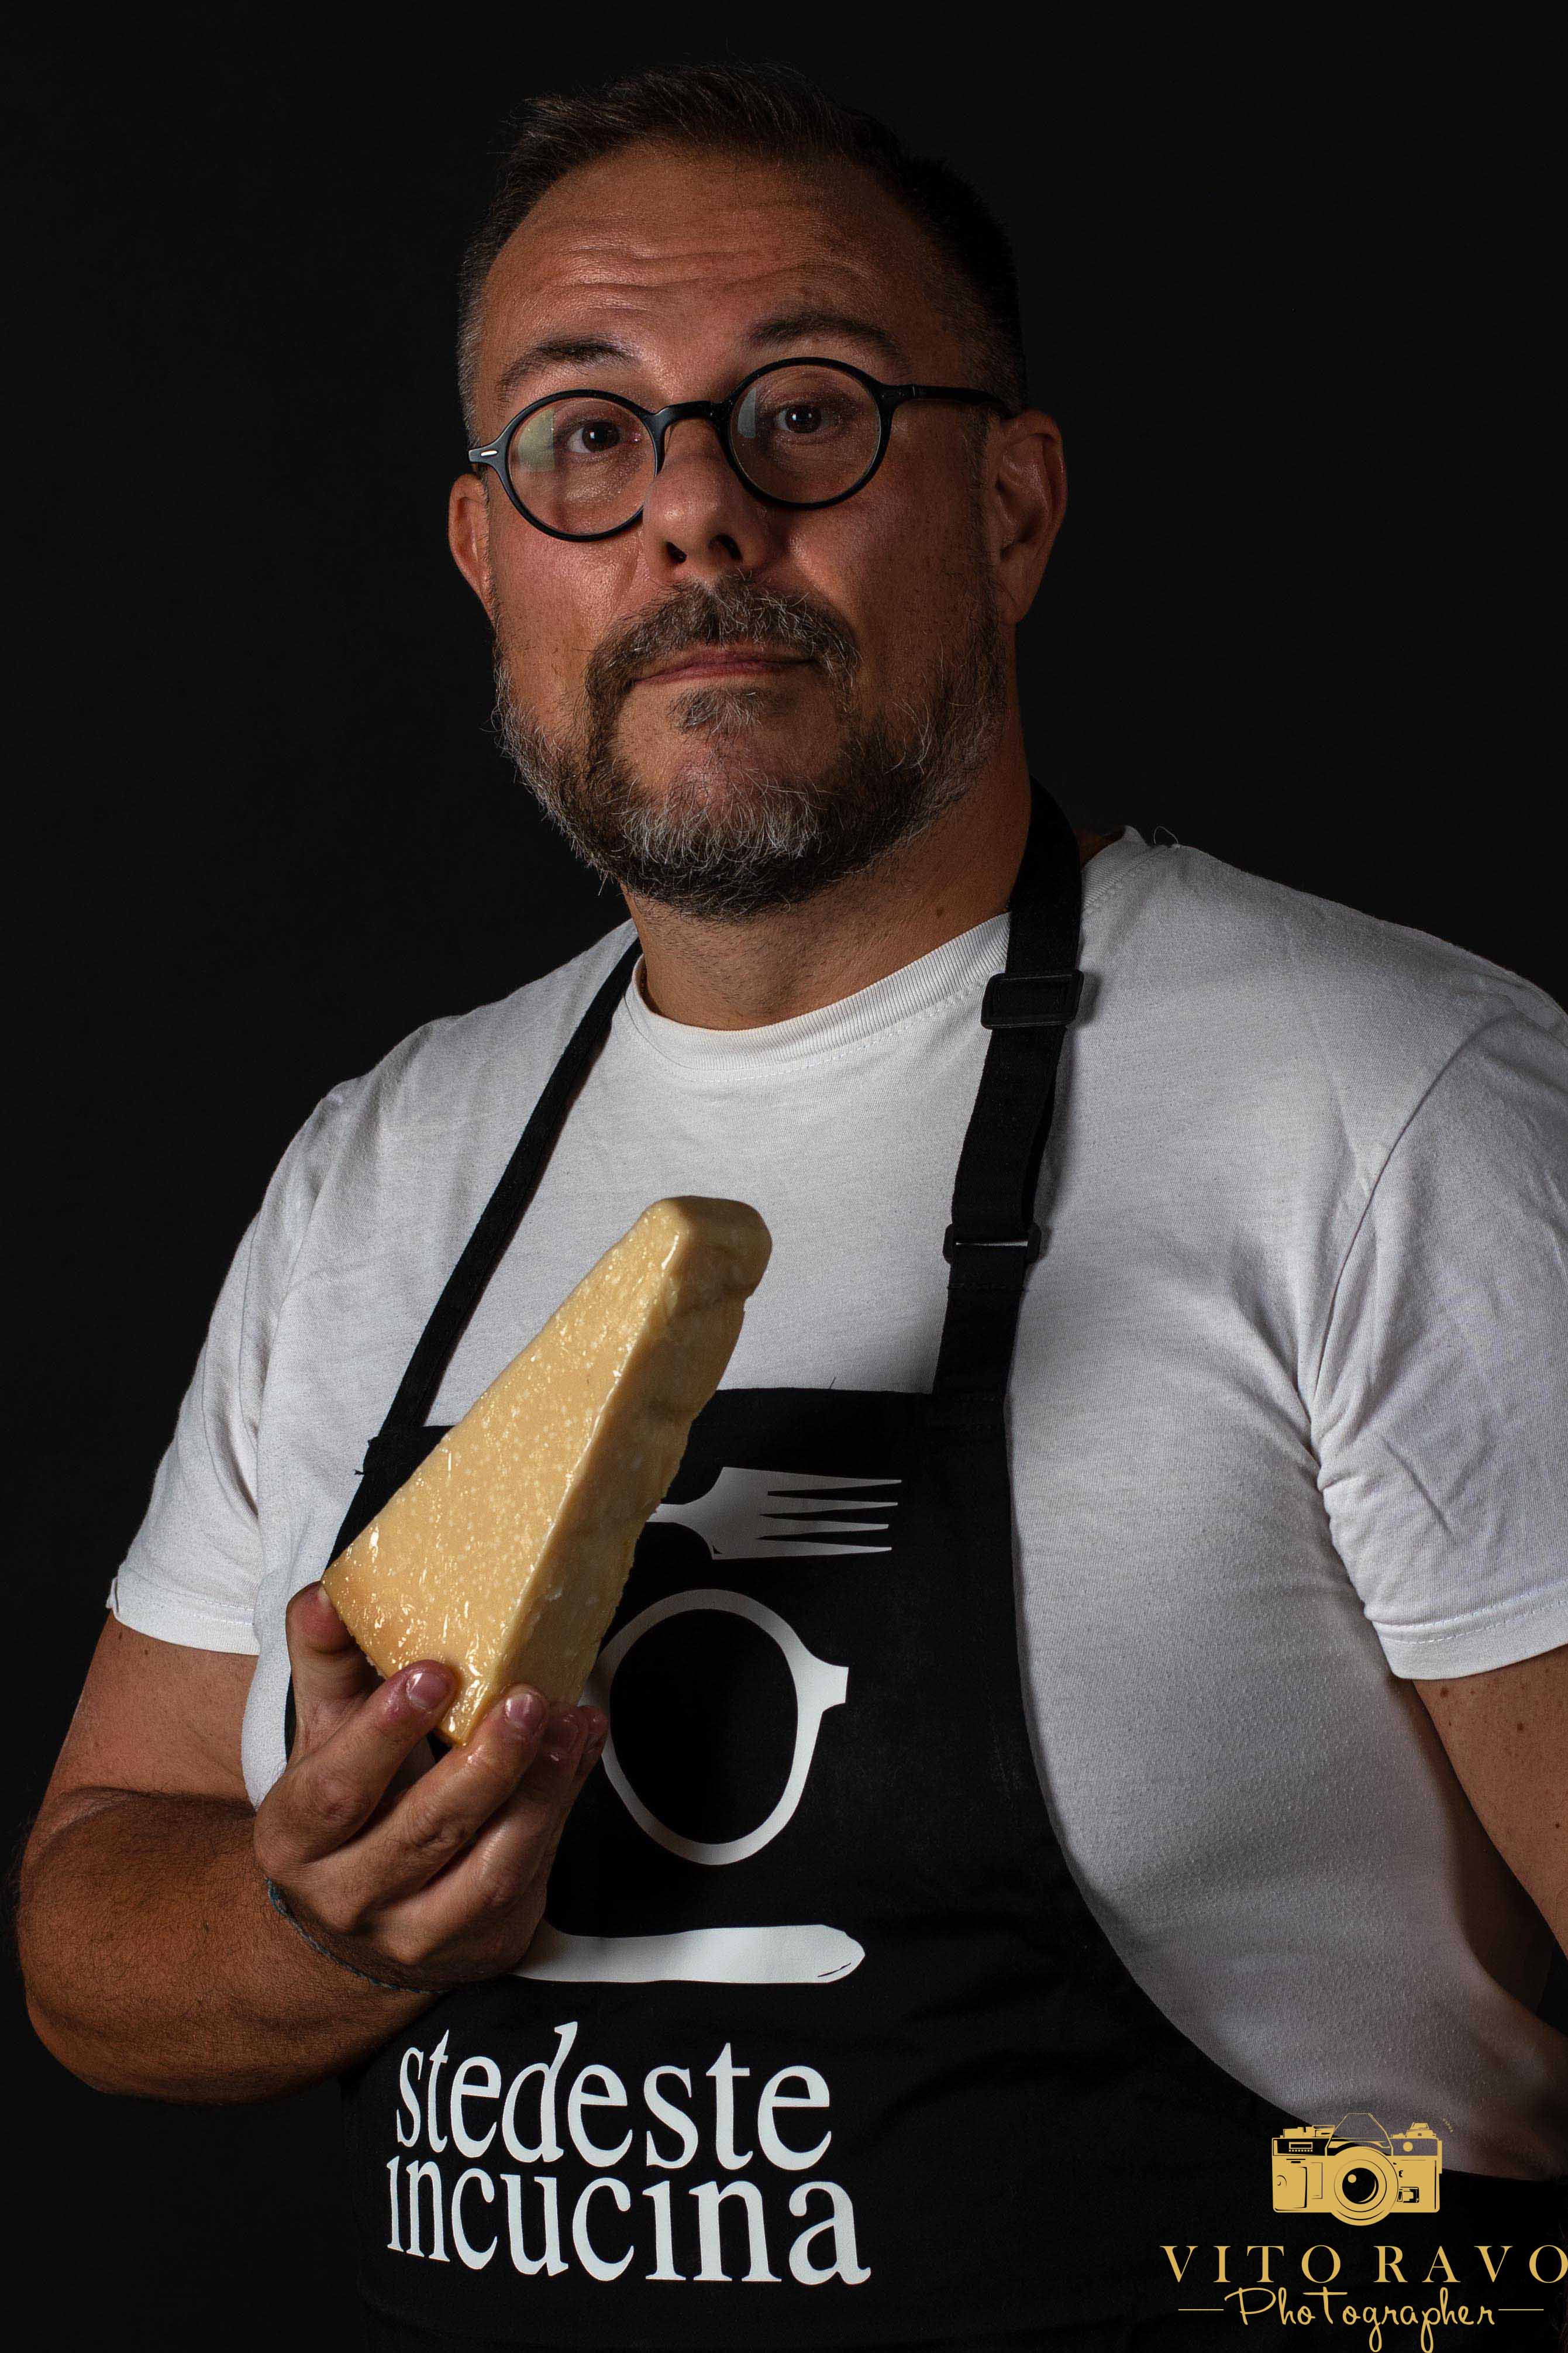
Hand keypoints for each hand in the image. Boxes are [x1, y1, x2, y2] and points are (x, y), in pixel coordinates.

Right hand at [254, 1581, 607, 1989]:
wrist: (356, 1920)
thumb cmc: (349, 1802)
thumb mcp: (326, 1733)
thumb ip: (328, 1662)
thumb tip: (330, 1596)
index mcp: (296, 1840)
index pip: (335, 1791)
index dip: (382, 1733)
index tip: (433, 1672)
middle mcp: (347, 1898)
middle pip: (422, 1832)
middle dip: (482, 1765)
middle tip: (526, 1698)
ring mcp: (416, 1933)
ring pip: (487, 1869)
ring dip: (538, 1792)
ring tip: (568, 1723)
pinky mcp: (480, 1946)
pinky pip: (529, 1877)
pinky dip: (561, 1809)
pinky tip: (578, 1750)